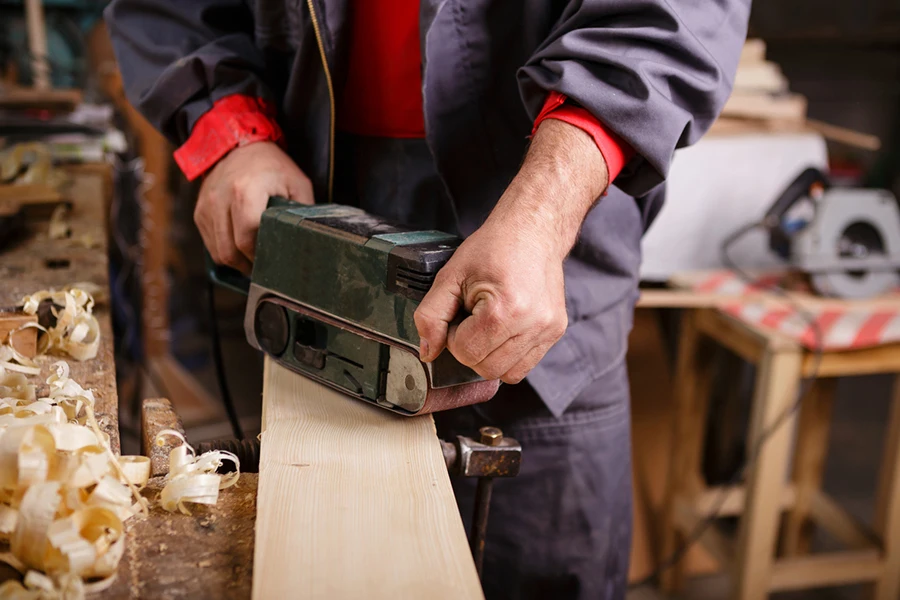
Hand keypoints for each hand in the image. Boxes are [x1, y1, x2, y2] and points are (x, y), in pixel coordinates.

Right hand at [195, 141, 312, 272]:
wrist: (240, 146)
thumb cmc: (272, 166)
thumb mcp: (297, 184)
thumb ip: (301, 212)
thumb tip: (308, 239)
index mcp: (246, 190)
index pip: (248, 238)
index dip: (260, 256)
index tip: (273, 262)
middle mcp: (221, 198)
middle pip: (230, 250)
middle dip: (248, 266)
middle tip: (264, 269)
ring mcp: (207, 206)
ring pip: (218, 252)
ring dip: (236, 262)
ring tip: (253, 262)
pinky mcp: (200, 211)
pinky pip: (210, 243)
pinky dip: (225, 251)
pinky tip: (240, 248)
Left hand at [414, 119, 608, 382]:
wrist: (533, 230)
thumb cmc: (492, 248)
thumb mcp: (451, 276)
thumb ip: (431, 315)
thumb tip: (427, 352)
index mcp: (505, 310)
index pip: (465, 352)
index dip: (453, 336)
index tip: (461, 312)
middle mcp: (532, 324)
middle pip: (486, 369)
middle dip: (471, 349)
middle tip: (472, 319)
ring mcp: (548, 330)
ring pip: (507, 373)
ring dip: (490, 356)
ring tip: (489, 324)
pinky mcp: (556, 332)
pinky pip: (524, 366)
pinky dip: (508, 356)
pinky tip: (504, 330)